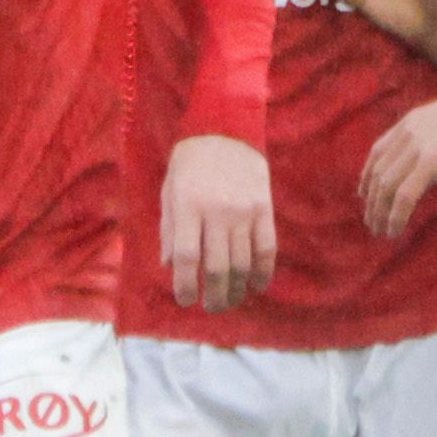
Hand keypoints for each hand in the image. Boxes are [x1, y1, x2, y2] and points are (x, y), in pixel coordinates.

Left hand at [159, 133, 276, 311]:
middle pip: (218, 268)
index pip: (188, 258)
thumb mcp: (169, 191)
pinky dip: (263, 272)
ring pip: (243, 263)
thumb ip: (169, 230)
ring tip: (231, 300)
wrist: (226, 128)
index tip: (186, 301)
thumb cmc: (190, 162)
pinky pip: (266, 248)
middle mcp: (217, 211)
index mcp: (188, 206)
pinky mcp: (265, 208)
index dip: (186, 286)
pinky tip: (256, 286)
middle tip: (211, 308)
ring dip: (237, 290)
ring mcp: (244, 211)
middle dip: (214, 296)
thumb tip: (170, 267)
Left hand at [361, 85, 436, 239]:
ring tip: (380, 232)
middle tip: (371, 222)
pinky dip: (396, 216)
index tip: (364, 195)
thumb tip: (431, 159)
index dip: (367, 176)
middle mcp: (407, 134)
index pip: (377, 152)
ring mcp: (417, 147)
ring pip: (386, 187)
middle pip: (378, 173)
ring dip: (379, 213)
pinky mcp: (431, 162)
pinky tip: (394, 230)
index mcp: (409, 122)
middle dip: (371, 201)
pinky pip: (405, 195)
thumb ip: (432, 138)